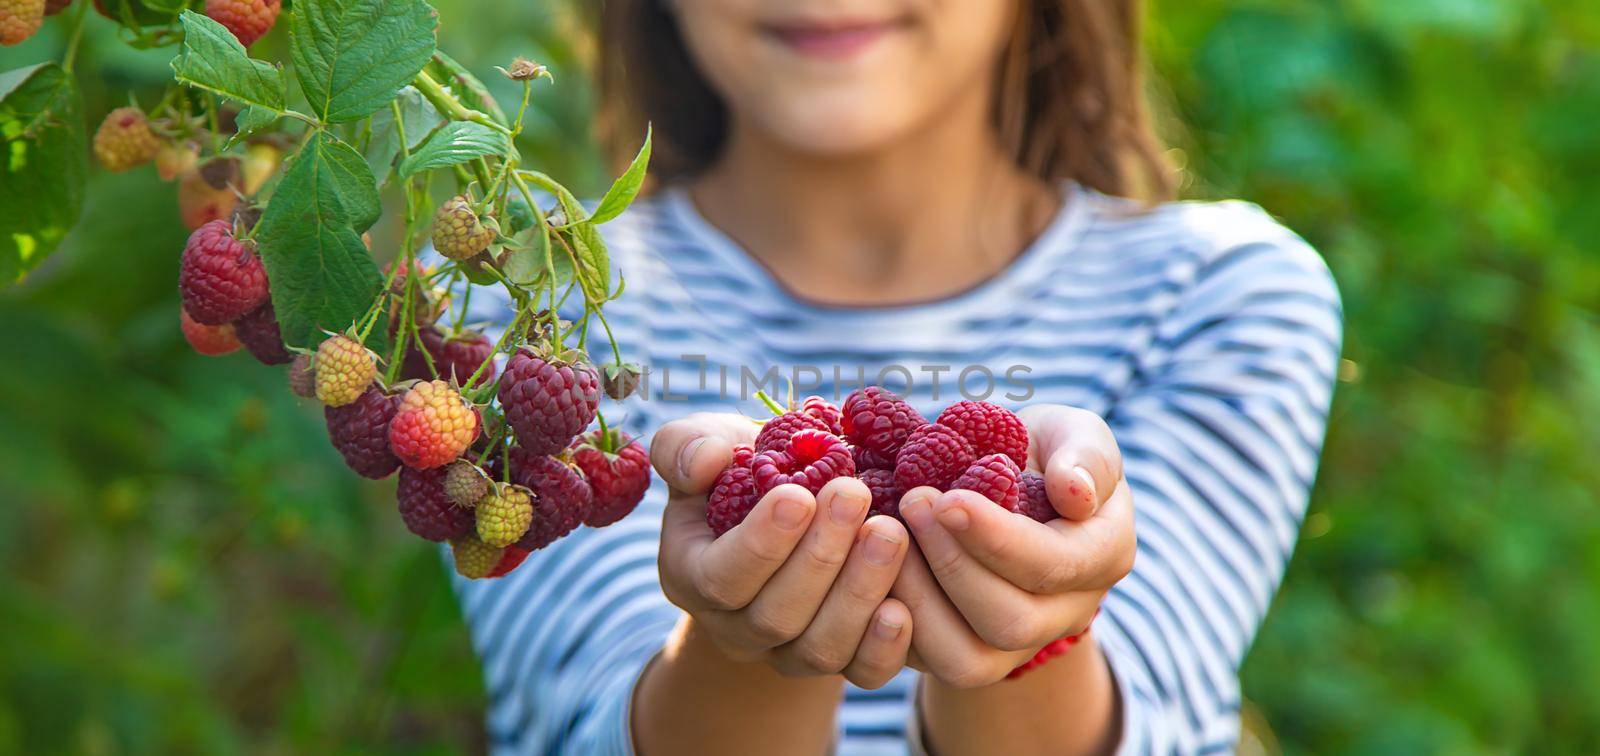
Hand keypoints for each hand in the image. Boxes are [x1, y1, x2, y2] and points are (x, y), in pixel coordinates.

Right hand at [649, 413, 913, 688]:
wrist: (790, 503)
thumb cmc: (743, 466)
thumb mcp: (705, 441)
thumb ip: (686, 446)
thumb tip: (705, 461)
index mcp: (691, 574)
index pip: (720, 577)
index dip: (760, 544)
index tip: (800, 496)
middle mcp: (735, 626)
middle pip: (775, 616)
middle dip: (820, 557)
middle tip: (854, 495)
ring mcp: (787, 651)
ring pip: (820, 648)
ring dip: (858, 592)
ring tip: (890, 533)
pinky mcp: (840, 660)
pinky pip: (862, 672)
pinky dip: (884, 647)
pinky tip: (904, 606)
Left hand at [891, 404, 1135, 687]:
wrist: (1003, 485)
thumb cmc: (1039, 452)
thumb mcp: (1072, 432)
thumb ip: (1085, 456)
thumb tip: (1074, 491)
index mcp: (1102, 555)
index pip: (1055, 565)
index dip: (997, 538)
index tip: (948, 498)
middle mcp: (1064, 612)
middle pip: (1011, 622)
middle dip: (953, 564)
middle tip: (912, 501)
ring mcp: (1013, 644)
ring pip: (967, 660)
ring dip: (918, 599)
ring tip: (886, 535)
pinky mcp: (962, 652)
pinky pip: (926, 663)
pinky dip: (891, 622)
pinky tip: (870, 566)